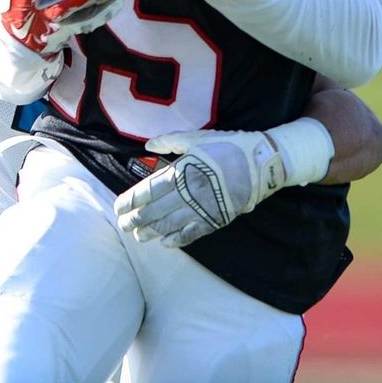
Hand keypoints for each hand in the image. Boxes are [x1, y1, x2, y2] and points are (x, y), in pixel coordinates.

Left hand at [114, 128, 287, 247]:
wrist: (263, 161)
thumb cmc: (228, 146)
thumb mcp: (197, 138)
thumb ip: (170, 141)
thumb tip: (148, 146)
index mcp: (182, 171)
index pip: (149, 190)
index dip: (132, 200)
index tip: (118, 208)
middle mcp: (189, 192)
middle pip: (156, 210)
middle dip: (137, 219)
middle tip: (123, 226)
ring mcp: (203, 208)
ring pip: (171, 225)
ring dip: (152, 232)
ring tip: (138, 236)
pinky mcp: (217, 219)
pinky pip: (193, 233)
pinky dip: (178, 240)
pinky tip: (166, 244)